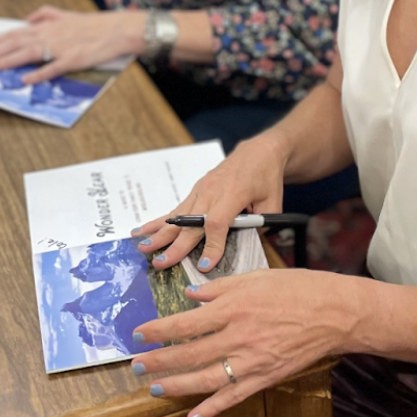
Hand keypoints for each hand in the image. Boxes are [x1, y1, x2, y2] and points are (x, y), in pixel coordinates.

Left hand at [0, 7, 143, 83]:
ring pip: (28, 54)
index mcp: (48, 25)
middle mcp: (51, 35)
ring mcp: (61, 48)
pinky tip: (25, 79)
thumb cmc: (95, 24)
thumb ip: (45, 13)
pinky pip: (53, 68)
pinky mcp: (74, 59)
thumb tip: (26, 19)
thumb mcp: (67, 14)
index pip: (16, 33)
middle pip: (16, 44)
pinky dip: (38, 74)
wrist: (119, 29)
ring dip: (7, 62)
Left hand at [131, 268, 360, 416]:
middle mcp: (239, 336)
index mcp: (234, 307)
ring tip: (155, 389)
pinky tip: (194, 416)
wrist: (335, 312)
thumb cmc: (298, 288)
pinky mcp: (266, 377)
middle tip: (136, 365)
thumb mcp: (255, 277)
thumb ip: (220, 288)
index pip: (185, 322)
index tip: (138, 334)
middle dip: (159, 361)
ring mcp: (252, 360)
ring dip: (177, 385)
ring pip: (206, 379)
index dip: (158, 331)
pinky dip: (213, 408)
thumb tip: (191, 295)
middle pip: (189, 353)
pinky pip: (235, 397)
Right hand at [132, 134, 287, 272]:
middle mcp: (212, 190)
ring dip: (160, 233)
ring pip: (178, 215)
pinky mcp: (196, 189)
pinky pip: (177, 208)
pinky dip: (160, 220)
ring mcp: (201, 189)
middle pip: (191, 222)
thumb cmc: (267, 177)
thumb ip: (260, 226)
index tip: (204, 266)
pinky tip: (144, 229)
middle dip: (175, 246)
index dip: (211, 246)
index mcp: (233, 193)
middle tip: (160, 264)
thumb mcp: (273, 202)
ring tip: (143, 247)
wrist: (259, 151)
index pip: (217, 223)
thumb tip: (247, 246)